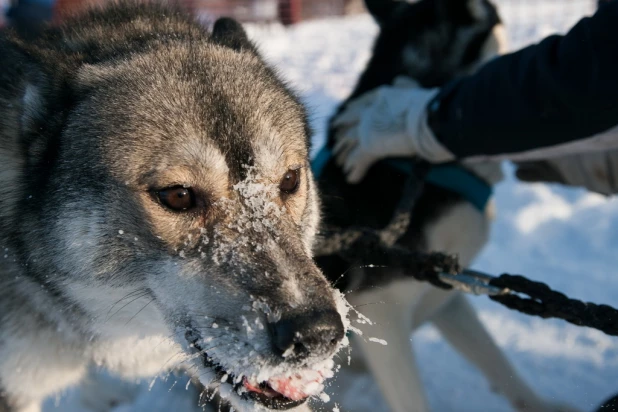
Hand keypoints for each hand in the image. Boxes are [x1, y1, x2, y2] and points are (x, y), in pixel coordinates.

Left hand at [332, 77, 451, 182]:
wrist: (430, 118)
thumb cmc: (429, 106)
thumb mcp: (414, 90)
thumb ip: (404, 86)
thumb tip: (398, 81)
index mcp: (380, 97)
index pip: (359, 104)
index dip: (349, 112)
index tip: (342, 118)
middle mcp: (369, 111)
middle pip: (348, 123)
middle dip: (341, 134)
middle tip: (335, 143)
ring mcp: (367, 128)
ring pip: (348, 142)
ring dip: (344, 154)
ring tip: (340, 164)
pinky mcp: (370, 145)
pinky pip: (358, 160)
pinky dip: (354, 170)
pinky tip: (350, 178)